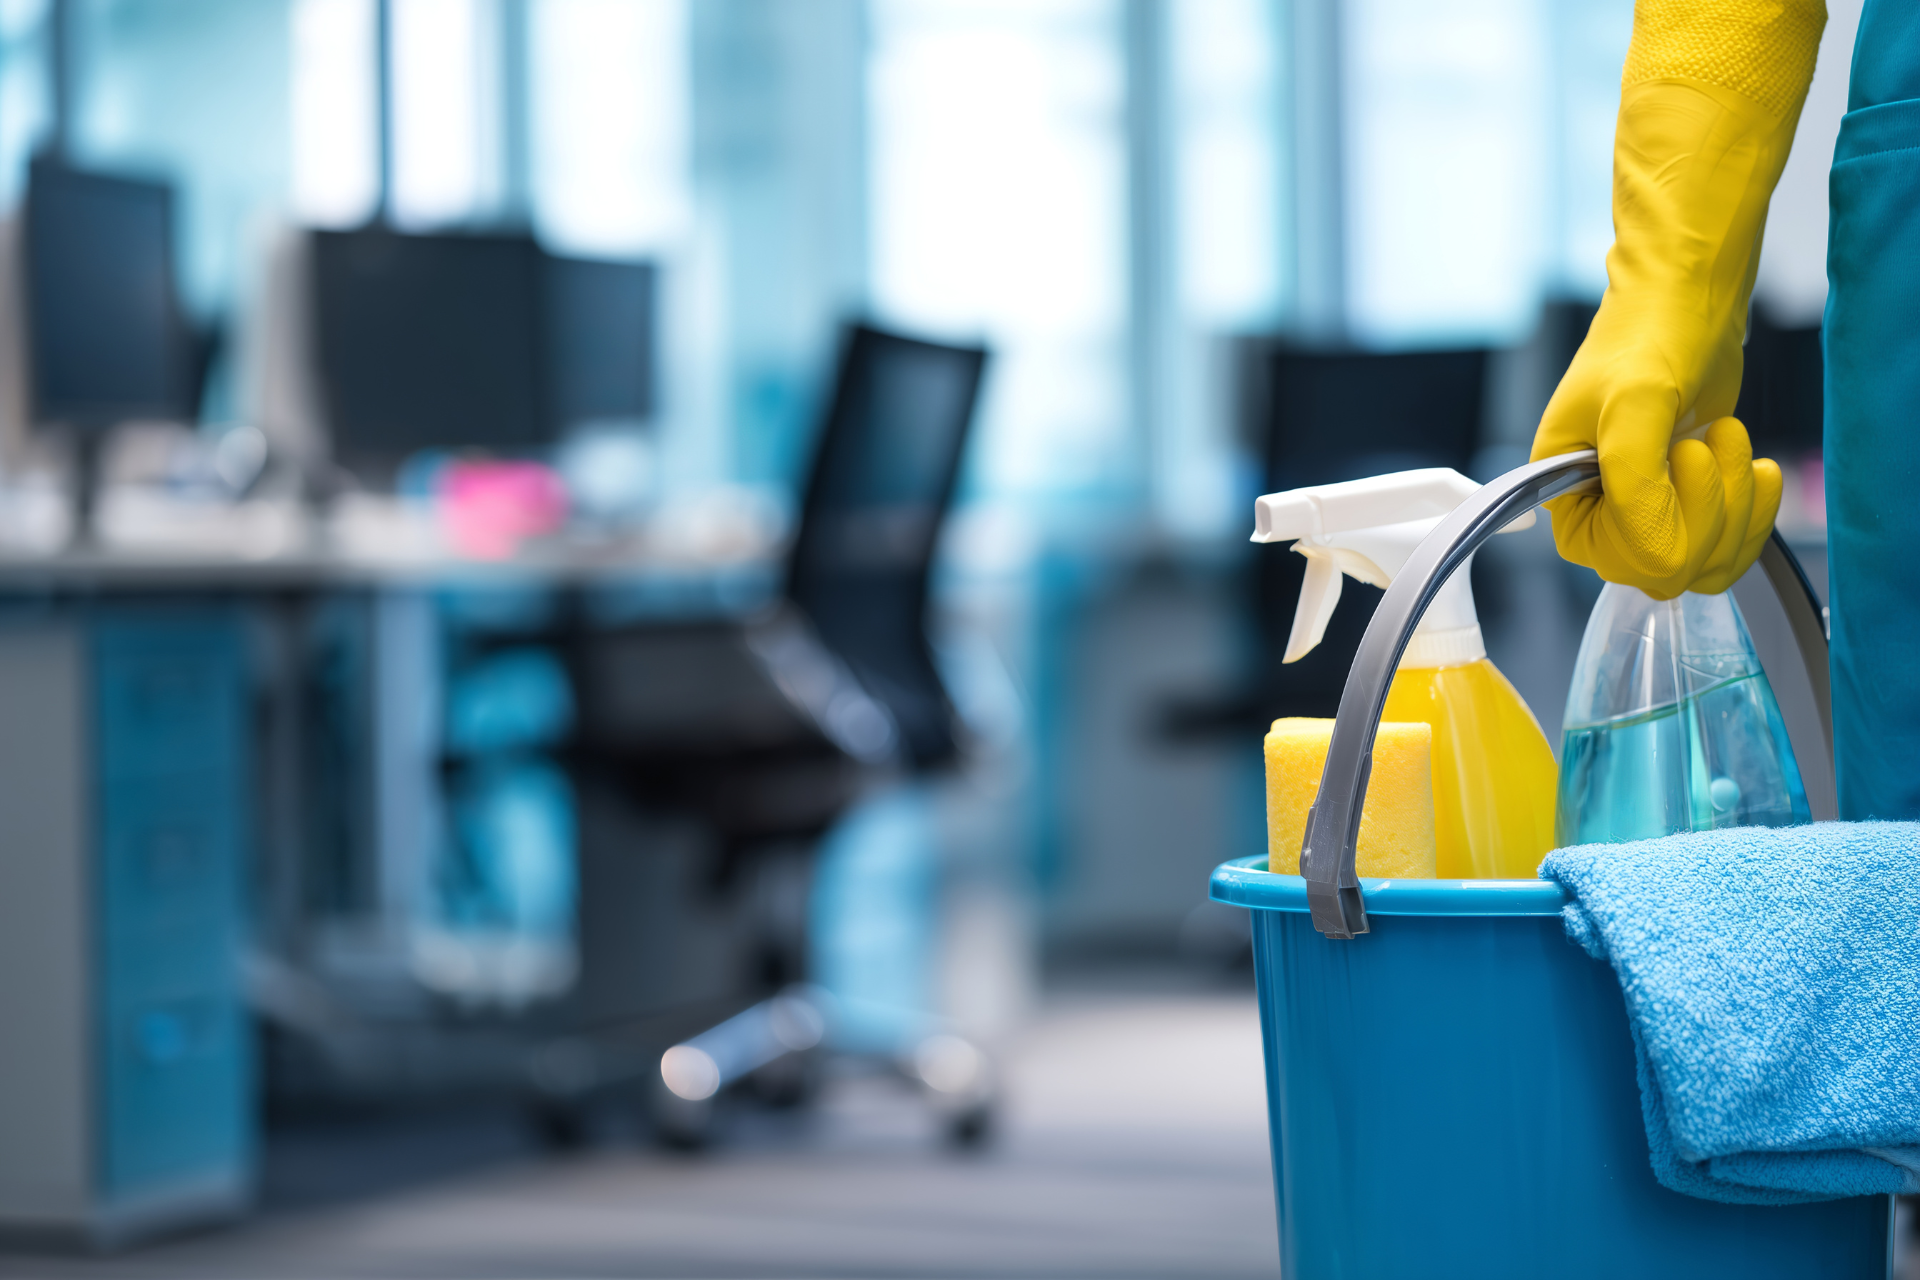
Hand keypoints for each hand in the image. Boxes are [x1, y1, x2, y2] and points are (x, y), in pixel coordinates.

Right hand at [1530, 76, 1794, 597]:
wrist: (1690, 298)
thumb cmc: (1648, 336)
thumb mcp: (1634, 404)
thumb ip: (1633, 481)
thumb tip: (1651, 549)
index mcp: (1561, 491)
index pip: (1610, 556)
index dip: (1655, 531)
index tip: (1676, 466)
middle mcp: (1600, 508)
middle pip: (1661, 568)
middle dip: (1704, 513)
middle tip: (1703, 446)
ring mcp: (1650, 508)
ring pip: (1702, 564)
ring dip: (1734, 507)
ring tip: (1724, 441)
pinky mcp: (1693, 501)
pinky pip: (1728, 546)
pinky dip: (1754, 512)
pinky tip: (1755, 468)